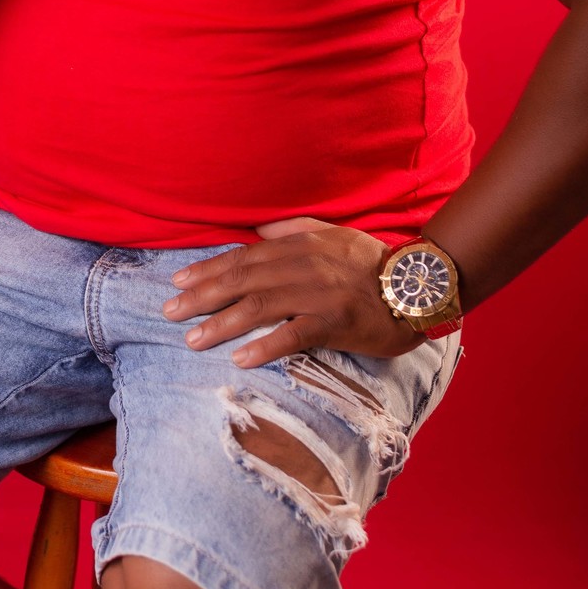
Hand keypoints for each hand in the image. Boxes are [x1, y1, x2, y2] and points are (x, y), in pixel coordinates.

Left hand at [161, 216, 417, 367]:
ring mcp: (318, 294)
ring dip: (222, 323)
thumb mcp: (332, 234)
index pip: (243, 257)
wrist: (419, 286)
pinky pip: (294, 335)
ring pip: (259, 307)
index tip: (178, 281)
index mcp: (299, 245)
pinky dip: (266, 345)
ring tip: (193, 340)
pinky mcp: (335, 322)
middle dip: (202, 297)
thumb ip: (293, 229)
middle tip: (169, 312)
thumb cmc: (373, 262)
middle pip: (242, 281)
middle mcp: (303, 266)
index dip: (209, 269)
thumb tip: (258, 231)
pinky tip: (241, 358)